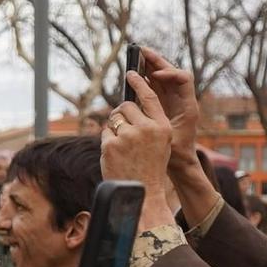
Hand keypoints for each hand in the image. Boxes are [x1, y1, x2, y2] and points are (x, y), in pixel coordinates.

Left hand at [101, 74, 176, 232]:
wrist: (142, 194)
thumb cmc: (150, 167)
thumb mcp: (159, 143)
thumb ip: (150, 123)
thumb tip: (130, 104)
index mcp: (162, 127)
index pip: (149, 97)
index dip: (139, 83)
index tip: (131, 73)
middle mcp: (147, 129)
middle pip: (126, 106)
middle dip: (121, 115)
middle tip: (123, 130)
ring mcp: (129, 136)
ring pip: (114, 118)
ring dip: (114, 128)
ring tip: (122, 146)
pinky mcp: (112, 145)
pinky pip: (105, 132)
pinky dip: (107, 141)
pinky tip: (115, 154)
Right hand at [137, 48, 201, 174]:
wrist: (180, 164)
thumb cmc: (176, 154)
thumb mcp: (167, 138)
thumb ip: (157, 123)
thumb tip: (143, 108)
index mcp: (188, 105)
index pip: (184, 79)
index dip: (170, 72)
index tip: (155, 74)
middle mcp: (182, 99)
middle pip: (171, 72)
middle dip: (157, 61)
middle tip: (141, 51)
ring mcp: (173, 101)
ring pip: (162, 77)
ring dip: (150, 66)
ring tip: (135, 56)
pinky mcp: (164, 105)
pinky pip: (155, 86)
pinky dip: (146, 78)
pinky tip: (134, 74)